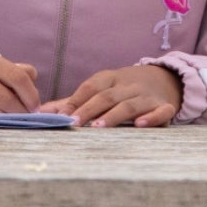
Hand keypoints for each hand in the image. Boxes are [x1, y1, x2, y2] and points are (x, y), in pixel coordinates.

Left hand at [42, 65, 182, 127]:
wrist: (166, 79)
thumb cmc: (123, 89)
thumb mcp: (100, 89)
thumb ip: (72, 102)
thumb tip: (41, 112)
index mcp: (110, 78)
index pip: (91, 87)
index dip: (76, 101)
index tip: (62, 116)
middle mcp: (128, 86)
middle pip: (107, 96)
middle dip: (89, 109)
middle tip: (75, 123)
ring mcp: (147, 96)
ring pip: (130, 105)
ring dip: (114, 115)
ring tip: (99, 127)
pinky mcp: (165, 107)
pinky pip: (160, 112)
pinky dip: (151, 117)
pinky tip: (139, 125)